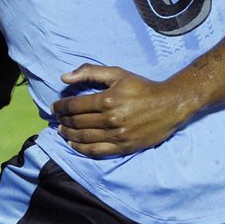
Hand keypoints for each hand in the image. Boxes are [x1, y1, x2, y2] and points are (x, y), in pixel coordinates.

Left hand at [51, 64, 193, 156]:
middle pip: (78, 122)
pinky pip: (97, 151)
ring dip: (69, 135)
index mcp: (108, 99)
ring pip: (84, 138)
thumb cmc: (141, 87)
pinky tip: (74, 144)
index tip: (54, 107)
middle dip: (63, 120)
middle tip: (57, 119)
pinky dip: (82, 149)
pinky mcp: (124, 147)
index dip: (61, 106)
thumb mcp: (117, 74)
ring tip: (62, 131)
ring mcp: (118, 135)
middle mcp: (111, 119)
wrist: (169, 105)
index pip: (75, 105)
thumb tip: (64, 78)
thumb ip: (89, 72)